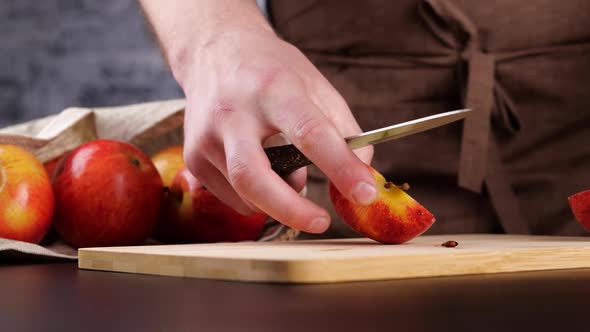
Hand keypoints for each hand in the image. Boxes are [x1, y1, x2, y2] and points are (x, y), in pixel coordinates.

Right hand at [141, 0, 375, 232]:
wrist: (215, 53)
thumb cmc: (272, 72)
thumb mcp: (317, 87)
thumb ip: (344, 132)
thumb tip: (361, 180)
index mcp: (274, 89)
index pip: (309, 134)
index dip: (340, 168)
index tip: (365, 195)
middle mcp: (233, 113)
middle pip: (254, 177)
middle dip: (291, 210)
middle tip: (321, 222)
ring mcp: (206, 137)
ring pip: (244, 194)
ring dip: (277, 198)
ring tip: (287, 171)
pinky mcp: (193, 157)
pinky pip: (232, 197)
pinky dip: (257, 198)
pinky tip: (263, 170)